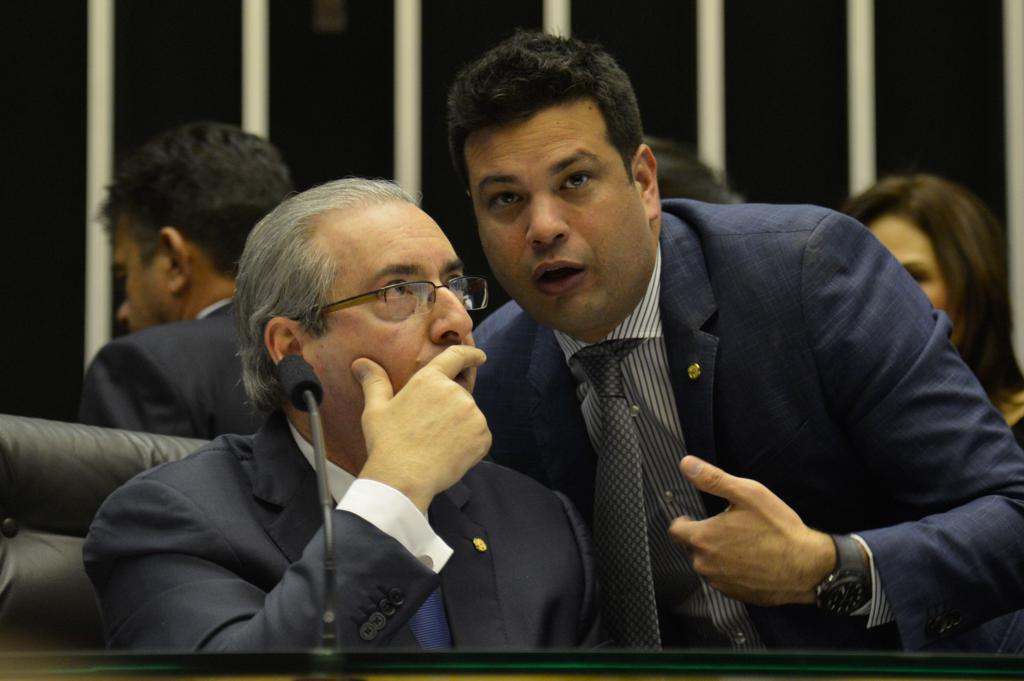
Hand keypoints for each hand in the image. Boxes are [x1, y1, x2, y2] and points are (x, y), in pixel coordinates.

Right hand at [353, 346, 491, 511]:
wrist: (404, 479)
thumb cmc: (387, 443)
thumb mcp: (376, 409)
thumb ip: (374, 382)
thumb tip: (361, 363)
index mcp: (429, 380)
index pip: (456, 357)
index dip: (470, 354)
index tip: (479, 356)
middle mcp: (455, 392)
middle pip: (460, 395)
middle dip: (450, 409)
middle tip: (430, 430)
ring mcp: (473, 414)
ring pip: (470, 417)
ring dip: (459, 427)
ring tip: (436, 445)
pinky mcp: (482, 436)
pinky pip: (479, 437)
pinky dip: (469, 445)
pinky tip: (449, 454)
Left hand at [668, 455, 834, 605]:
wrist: (807, 566)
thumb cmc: (777, 528)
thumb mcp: (747, 494)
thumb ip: (712, 479)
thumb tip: (686, 464)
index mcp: (703, 538)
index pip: (675, 530)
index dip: (684, 521)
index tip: (694, 518)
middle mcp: (705, 564)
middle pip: (691, 548)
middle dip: (704, 537)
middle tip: (729, 529)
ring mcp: (719, 582)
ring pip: (708, 565)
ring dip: (717, 555)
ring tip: (742, 545)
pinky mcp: (734, 595)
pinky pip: (723, 579)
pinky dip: (731, 570)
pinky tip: (751, 562)